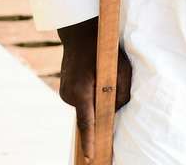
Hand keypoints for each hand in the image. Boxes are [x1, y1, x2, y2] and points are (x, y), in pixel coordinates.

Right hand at [58, 17, 132, 160]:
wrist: (79, 32)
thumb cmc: (103, 49)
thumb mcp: (121, 68)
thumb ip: (121, 93)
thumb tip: (117, 110)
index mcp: (81, 91)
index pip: (86, 123)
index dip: (89, 141)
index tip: (90, 156)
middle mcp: (69, 95)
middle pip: (89, 114)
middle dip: (102, 108)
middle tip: (111, 84)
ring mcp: (64, 93)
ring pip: (85, 107)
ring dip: (96, 99)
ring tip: (101, 76)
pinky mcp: (64, 90)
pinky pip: (81, 100)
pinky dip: (90, 95)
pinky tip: (94, 78)